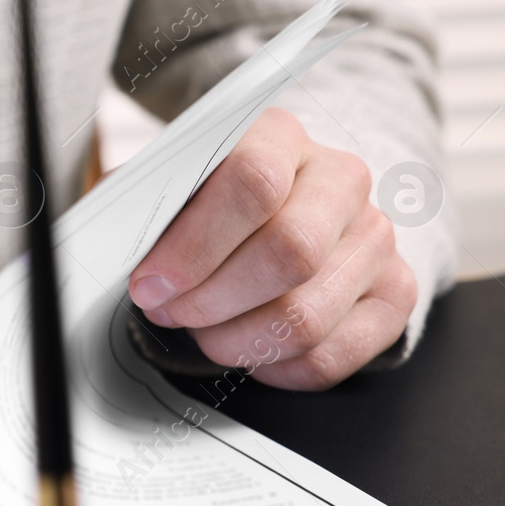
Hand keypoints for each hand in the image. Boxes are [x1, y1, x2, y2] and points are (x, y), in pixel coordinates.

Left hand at [126, 109, 415, 390]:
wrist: (277, 213)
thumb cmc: (210, 205)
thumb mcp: (170, 188)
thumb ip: (144, 204)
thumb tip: (110, 240)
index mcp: (280, 137)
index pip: (253, 182)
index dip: (195, 246)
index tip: (151, 284)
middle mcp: (340, 180)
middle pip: (289, 253)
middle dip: (212, 300)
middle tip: (173, 312)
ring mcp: (375, 237)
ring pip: (306, 316)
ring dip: (234, 340)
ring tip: (204, 331)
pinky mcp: (394, 292)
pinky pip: (330, 356)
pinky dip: (273, 368)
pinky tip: (247, 348)